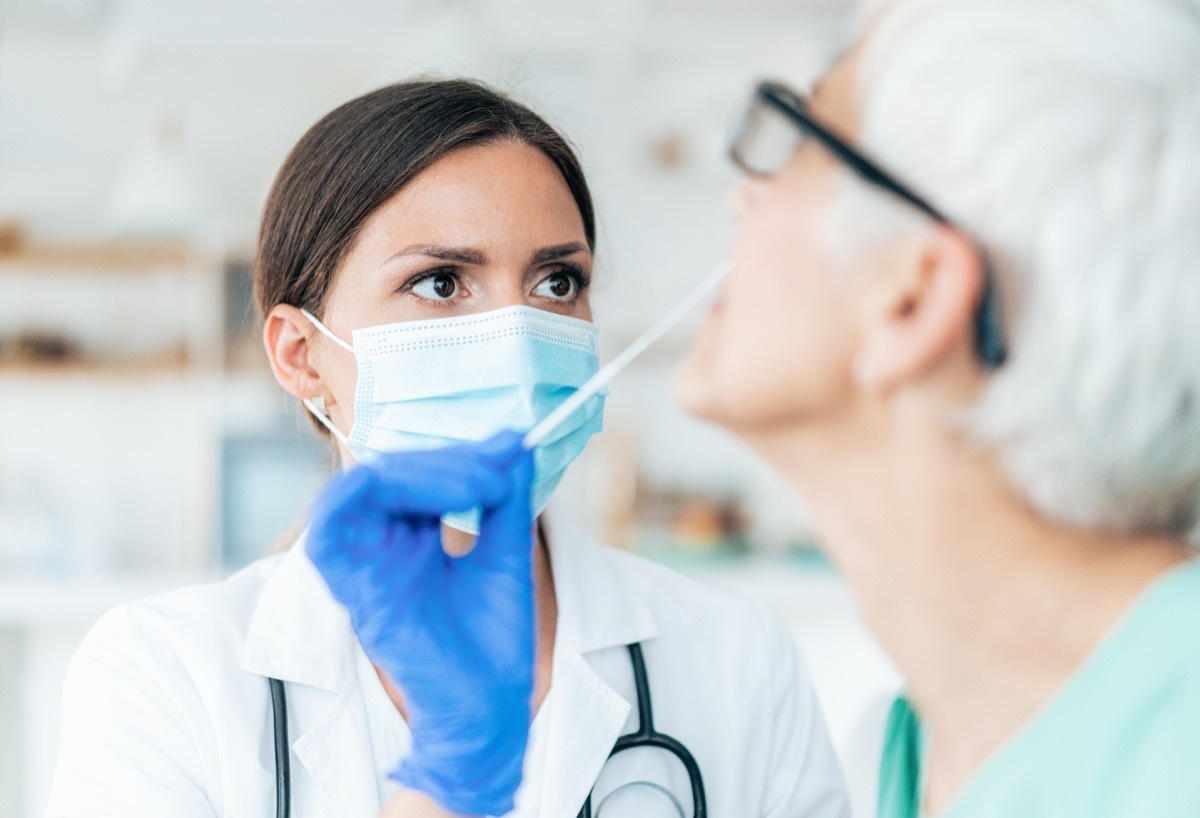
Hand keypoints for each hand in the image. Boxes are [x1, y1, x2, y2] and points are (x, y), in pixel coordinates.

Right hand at [306, 431, 534, 816]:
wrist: (494, 705)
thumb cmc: (494, 638)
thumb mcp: (507, 549)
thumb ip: (504, 496)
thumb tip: (514, 440)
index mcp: (410, 534)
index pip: (415, 469)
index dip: (457, 453)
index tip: (510, 451)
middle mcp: (380, 546)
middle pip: (388, 471)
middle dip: (446, 459)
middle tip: (499, 469)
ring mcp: (364, 568)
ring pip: (359, 488)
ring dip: (417, 473)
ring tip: (481, 486)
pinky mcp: (356, 594)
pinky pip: (326, 534)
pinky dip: (357, 496)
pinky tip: (424, 493)